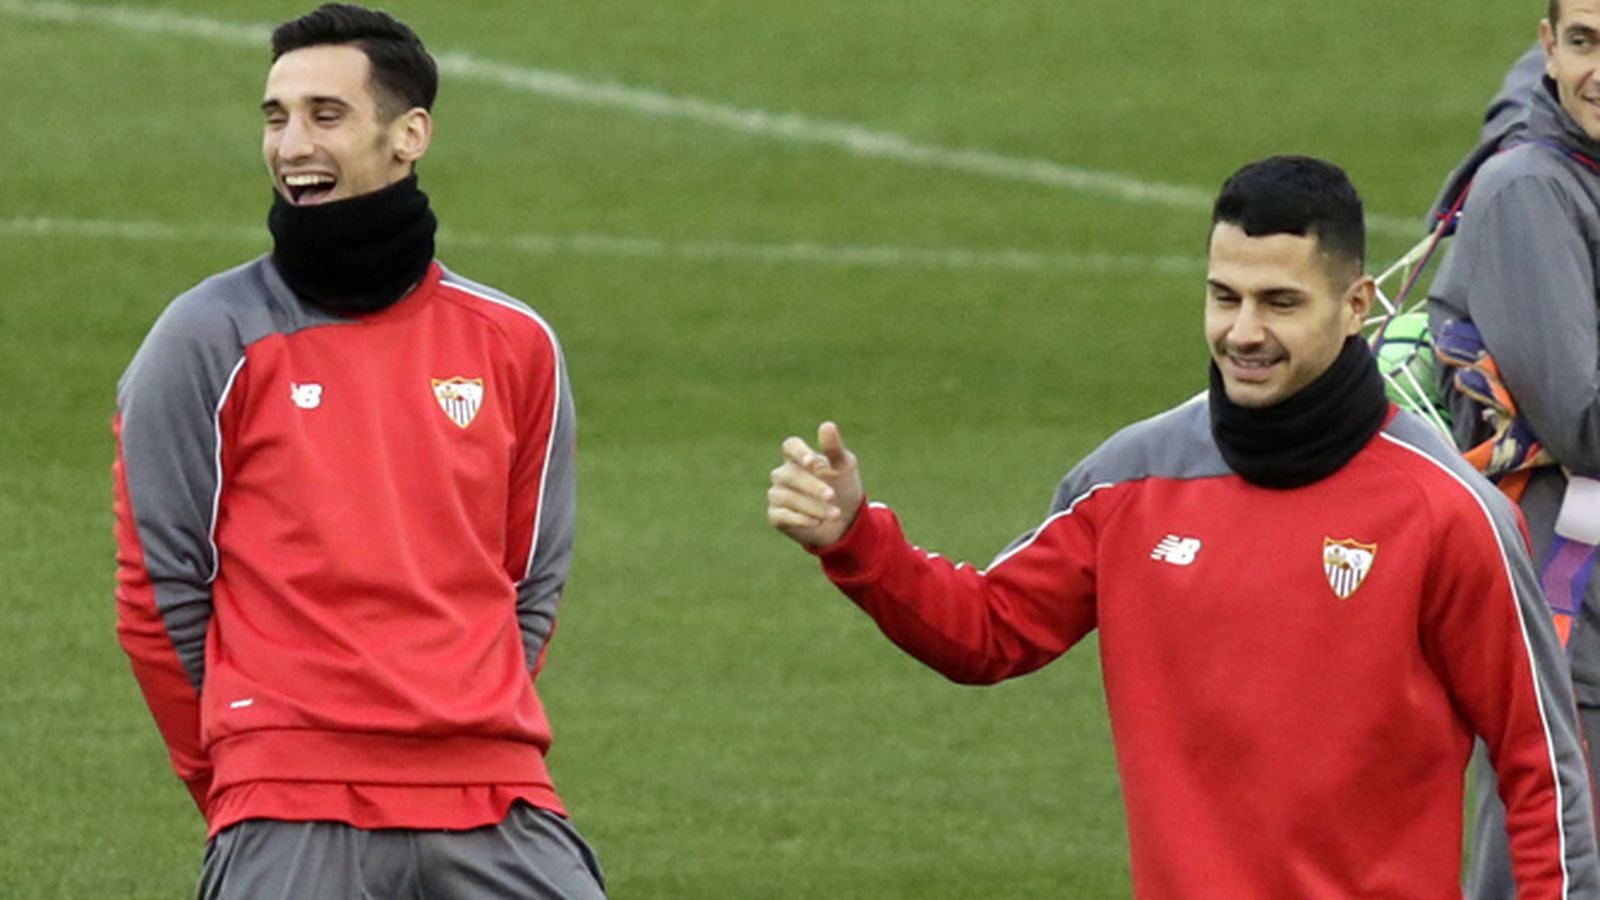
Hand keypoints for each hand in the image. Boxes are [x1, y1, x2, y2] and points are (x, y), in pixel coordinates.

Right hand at [767, 421, 864, 547]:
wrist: (844, 520)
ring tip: (835, 514)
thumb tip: (827, 425)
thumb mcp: (843, 466)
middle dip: (812, 486)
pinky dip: (800, 519)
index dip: (799, 452)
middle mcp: (784, 474)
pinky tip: (817, 522)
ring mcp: (777, 494)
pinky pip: (782, 515)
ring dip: (812, 506)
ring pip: (786, 497)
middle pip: (789, 475)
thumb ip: (834, 447)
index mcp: (799, 457)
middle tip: (832, 496)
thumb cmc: (843, 486)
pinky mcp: (775, 515)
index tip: (812, 462)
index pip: (790, 446)